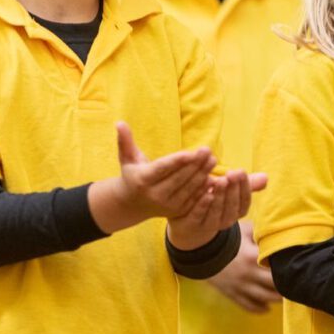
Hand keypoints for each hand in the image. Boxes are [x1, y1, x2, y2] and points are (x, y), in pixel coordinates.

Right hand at [88, 121, 216, 232]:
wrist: (132, 204)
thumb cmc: (131, 174)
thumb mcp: (126, 158)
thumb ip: (124, 140)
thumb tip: (119, 122)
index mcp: (142, 180)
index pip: (163, 168)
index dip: (178, 161)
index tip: (191, 151)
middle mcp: (155, 194)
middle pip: (178, 178)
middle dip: (195, 165)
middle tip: (208, 150)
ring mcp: (167, 205)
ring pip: (188, 189)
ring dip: (202, 174)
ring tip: (212, 159)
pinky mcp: (177, 211)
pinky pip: (193, 200)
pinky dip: (204, 189)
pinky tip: (214, 177)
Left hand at [167, 169, 266, 250]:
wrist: (189, 222)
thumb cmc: (213, 199)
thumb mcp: (229, 190)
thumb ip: (245, 184)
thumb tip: (266, 177)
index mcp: (236, 211)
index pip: (245, 201)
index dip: (244, 187)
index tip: (241, 171)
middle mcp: (226, 220)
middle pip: (232, 206)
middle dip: (233, 189)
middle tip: (232, 173)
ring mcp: (211, 225)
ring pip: (218, 212)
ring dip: (220, 196)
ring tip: (220, 181)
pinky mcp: (194, 225)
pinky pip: (200, 216)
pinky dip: (203, 206)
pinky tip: (205, 194)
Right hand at [207, 221, 281, 312]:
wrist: (201, 250)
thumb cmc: (224, 237)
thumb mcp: (243, 229)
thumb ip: (259, 231)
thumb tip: (273, 231)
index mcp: (253, 257)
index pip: (277, 267)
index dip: (286, 266)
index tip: (290, 264)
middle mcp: (249, 274)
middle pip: (275, 286)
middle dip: (284, 284)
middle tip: (290, 280)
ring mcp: (241, 286)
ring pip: (265, 298)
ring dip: (276, 299)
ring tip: (283, 294)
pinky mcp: (233, 294)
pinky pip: (250, 306)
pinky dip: (260, 308)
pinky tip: (267, 307)